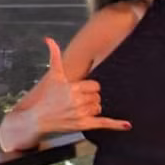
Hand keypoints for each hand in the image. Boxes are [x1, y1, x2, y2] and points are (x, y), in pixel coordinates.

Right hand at [0, 38, 130, 151]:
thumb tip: (49, 38)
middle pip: (97, 97)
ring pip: (98, 107)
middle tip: (76, 102)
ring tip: (77, 110)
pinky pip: (103, 123)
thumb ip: (54, 56)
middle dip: (89, 98)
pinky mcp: (83, 125)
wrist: (37, 119)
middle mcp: (77, 100)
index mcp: (73, 87)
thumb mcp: (53, 76)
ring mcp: (80, 113)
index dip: (89, 88)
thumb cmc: (46, 98)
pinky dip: (115, 124)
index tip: (79, 91)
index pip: (95, 86)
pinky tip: (127, 125)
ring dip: (91, 109)